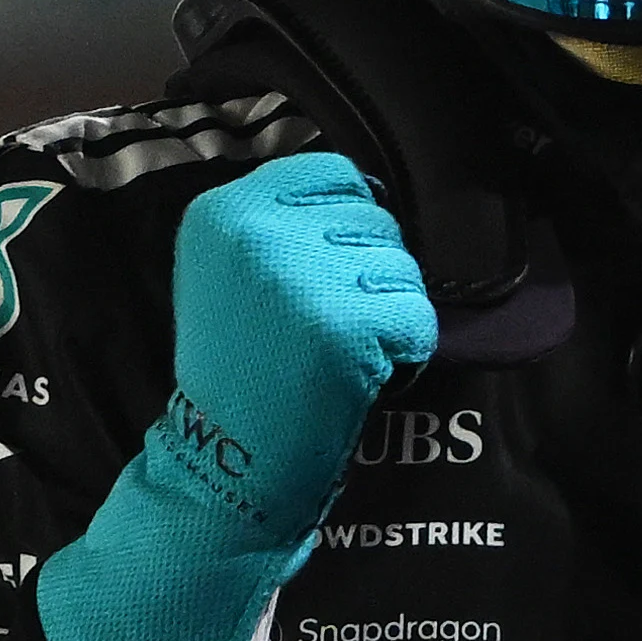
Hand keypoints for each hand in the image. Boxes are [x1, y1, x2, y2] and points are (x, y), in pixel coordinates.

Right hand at [38, 150, 432, 640]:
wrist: (223, 467)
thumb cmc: (237, 373)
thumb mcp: (229, 274)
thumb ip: (281, 223)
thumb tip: (369, 193)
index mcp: (222, 211)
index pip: (336, 173)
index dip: (349, 223)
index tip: (327, 274)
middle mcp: (257, 232)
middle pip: (375, 219)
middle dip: (370, 273)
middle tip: (329, 329)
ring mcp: (302, 278)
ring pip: (403, 267)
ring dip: (390, 313)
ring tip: (342, 353)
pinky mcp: (346, 326)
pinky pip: (418, 318)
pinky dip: (408, 351)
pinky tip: (364, 376)